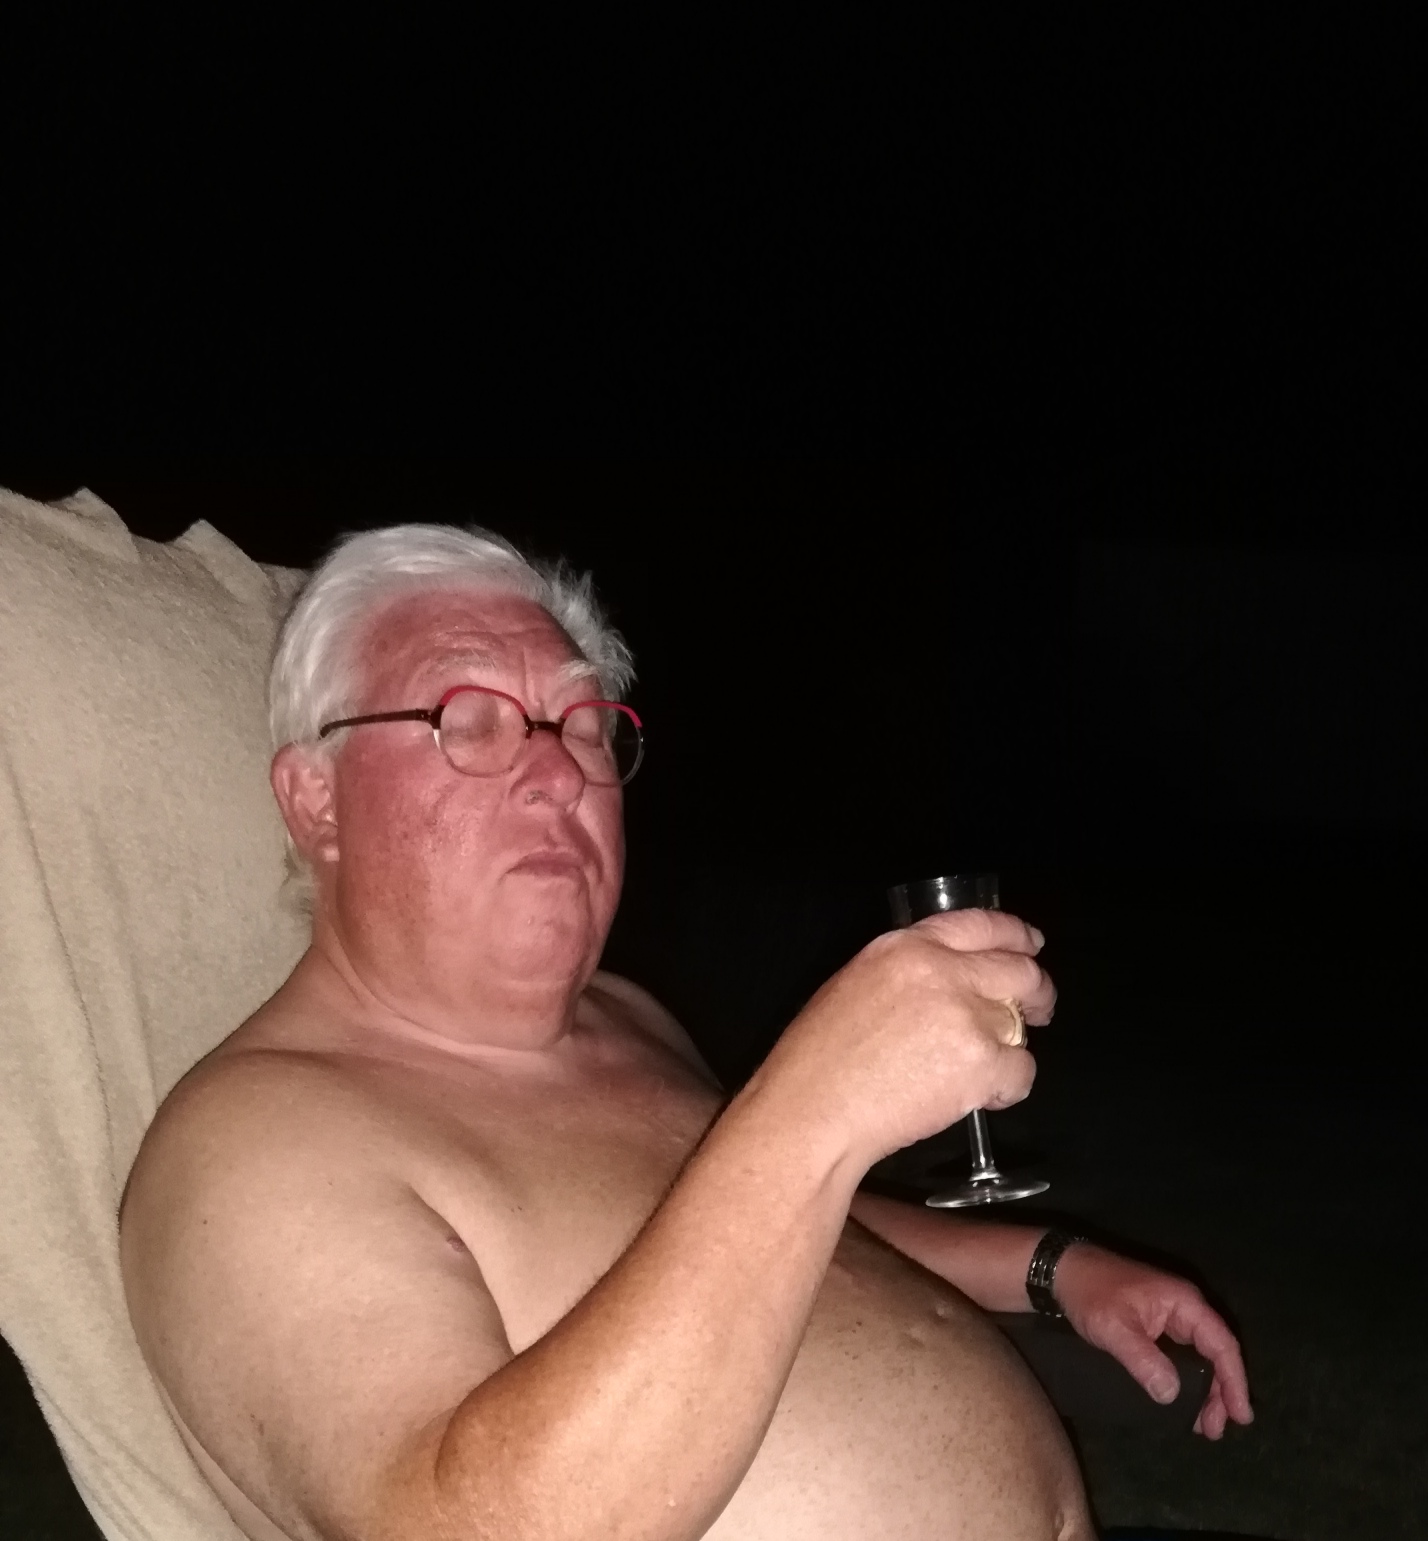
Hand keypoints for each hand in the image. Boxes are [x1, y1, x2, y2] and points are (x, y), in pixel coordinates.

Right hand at [759, 908, 1054, 1168]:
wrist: (814, 1109)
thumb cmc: (819, 1059)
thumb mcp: (857, 984)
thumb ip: (907, 972)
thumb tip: (950, 984)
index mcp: (905, 946)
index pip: (979, 924)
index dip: (1014, 934)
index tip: (1031, 945)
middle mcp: (942, 970)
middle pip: (1019, 970)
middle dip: (1037, 991)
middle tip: (1039, 1011)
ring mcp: (965, 1015)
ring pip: (1020, 1026)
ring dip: (1011, 1047)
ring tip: (982, 1071)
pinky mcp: (981, 1062)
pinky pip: (1022, 1071)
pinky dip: (1008, 1088)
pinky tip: (979, 1097)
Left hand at [1053, 1243, 1252, 1438]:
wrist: (1060, 1269)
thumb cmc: (1089, 1292)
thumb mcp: (1115, 1329)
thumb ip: (1145, 1361)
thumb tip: (1172, 1396)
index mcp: (1183, 1302)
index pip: (1222, 1344)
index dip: (1235, 1381)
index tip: (1241, 1416)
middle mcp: (1183, 1307)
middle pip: (1215, 1352)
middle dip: (1220, 1392)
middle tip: (1215, 1430)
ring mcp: (1169, 1314)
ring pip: (1199, 1355)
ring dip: (1204, 1389)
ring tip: (1203, 1424)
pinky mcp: (1154, 1323)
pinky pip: (1181, 1354)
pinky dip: (1186, 1379)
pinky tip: (1182, 1401)